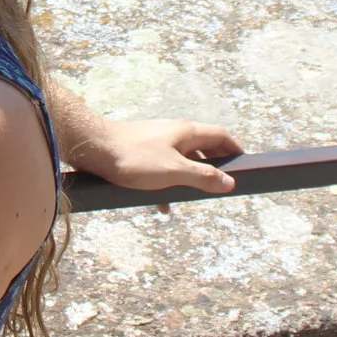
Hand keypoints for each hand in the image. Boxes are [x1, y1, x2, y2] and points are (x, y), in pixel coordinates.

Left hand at [73, 117, 241, 195]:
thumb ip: (203, 177)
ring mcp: (156, 141)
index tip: (244, 166)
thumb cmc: (134, 158)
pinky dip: (168, 184)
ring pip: (181, 159)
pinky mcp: (140, 152)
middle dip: (213, 167)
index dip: (235, 150)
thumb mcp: (174, 171)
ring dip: (189, 178)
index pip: (220, 136)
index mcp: (186, 132)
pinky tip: (162, 204)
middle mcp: (173, 133)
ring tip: (193, 199)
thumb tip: (229, 183)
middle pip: (202, 147)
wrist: (92, 148)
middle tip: (221, 186)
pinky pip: (162, 168)